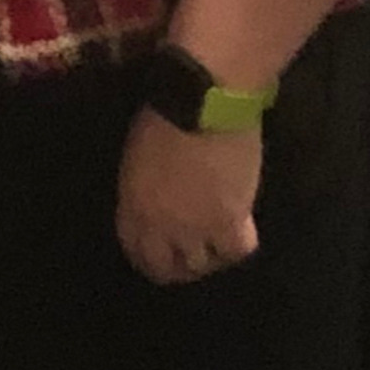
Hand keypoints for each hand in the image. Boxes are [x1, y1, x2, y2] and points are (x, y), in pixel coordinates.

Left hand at [116, 106, 259, 284]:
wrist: (203, 102)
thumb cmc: (163, 112)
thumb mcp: (138, 156)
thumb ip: (143, 186)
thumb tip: (156, 198)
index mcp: (132, 205)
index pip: (135, 248)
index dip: (147, 256)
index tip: (156, 254)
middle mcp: (162, 225)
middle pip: (166, 267)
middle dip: (174, 266)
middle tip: (187, 256)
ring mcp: (198, 227)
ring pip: (202, 264)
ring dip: (206, 257)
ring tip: (214, 245)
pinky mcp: (232, 220)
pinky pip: (236, 250)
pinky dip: (236, 245)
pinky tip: (237, 232)